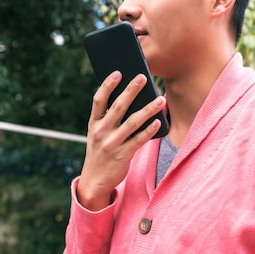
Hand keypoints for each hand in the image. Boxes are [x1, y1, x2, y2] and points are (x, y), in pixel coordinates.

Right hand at [77, 70, 164, 210]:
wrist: (94, 180)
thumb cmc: (101, 150)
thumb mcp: (98, 133)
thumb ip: (109, 118)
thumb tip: (131, 98)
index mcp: (94, 123)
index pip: (98, 100)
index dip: (107, 85)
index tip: (118, 72)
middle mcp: (101, 131)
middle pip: (118, 107)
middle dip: (131, 90)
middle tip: (143, 76)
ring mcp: (112, 144)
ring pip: (132, 122)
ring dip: (147, 109)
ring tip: (160, 98)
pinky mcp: (122, 155)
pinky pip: (138, 140)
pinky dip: (149, 130)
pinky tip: (158, 122)